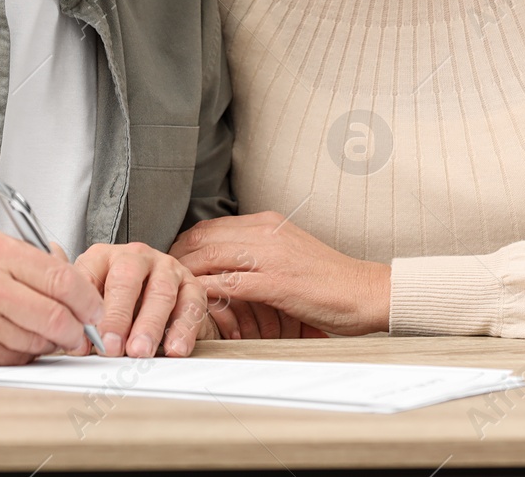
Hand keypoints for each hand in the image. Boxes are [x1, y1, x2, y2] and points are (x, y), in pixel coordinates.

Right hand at [0, 231, 104, 367]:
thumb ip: (29, 258)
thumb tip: (71, 276)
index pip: (61, 277)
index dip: (88, 298)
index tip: (97, 308)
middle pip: (56, 315)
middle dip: (79, 330)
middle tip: (84, 333)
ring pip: (39, 340)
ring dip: (51, 342)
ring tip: (44, 332)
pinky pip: (15, 357)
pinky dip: (25, 353)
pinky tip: (15, 339)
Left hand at [74, 242, 213, 357]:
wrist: (160, 298)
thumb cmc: (120, 303)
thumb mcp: (97, 304)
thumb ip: (85, 321)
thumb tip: (79, 345)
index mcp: (103, 257)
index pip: (89, 275)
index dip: (87, 307)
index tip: (87, 337)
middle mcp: (135, 256)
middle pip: (125, 278)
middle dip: (118, 316)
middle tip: (112, 346)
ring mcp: (166, 267)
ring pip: (160, 292)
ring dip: (149, 325)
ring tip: (140, 351)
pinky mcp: (191, 284)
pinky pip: (190, 304)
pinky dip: (183, 329)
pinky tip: (174, 348)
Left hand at [170, 211, 389, 336]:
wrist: (364, 290)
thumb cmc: (327, 279)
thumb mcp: (288, 251)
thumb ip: (258, 250)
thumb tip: (225, 261)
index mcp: (267, 222)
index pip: (210, 225)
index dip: (184, 243)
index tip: (170, 259)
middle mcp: (265, 232)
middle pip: (202, 238)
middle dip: (175, 257)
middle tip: (160, 277)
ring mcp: (270, 256)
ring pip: (210, 257)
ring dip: (185, 274)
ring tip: (169, 292)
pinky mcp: (276, 282)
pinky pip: (229, 283)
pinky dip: (207, 292)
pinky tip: (195, 303)